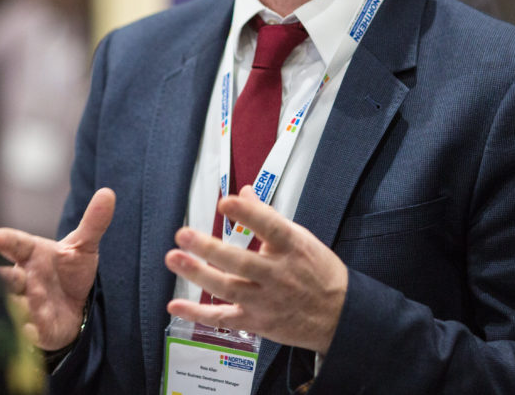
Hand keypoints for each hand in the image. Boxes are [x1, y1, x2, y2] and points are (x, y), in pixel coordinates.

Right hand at [0, 188, 114, 349]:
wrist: (76, 308)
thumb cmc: (71, 272)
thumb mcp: (84, 247)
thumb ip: (93, 222)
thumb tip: (109, 192)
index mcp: (31, 256)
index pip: (16, 245)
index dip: (5, 241)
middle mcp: (24, 280)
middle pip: (9, 277)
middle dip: (9, 276)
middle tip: (16, 273)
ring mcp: (28, 305)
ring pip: (18, 304)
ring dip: (24, 301)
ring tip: (33, 293)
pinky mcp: (38, 330)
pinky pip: (33, 330)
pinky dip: (32, 327)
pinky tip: (33, 327)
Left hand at [164, 186, 347, 355]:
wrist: (340, 316)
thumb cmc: (319, 273)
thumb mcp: (301, 239)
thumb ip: (269, 217)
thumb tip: (245, 193)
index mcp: (293, 248)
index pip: (271, 227)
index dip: (249, 215)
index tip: (227, 202)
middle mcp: (278, 275)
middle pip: (241, 262)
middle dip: (209, 248)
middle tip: (183, 234)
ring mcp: (266, 301)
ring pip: (228, 288)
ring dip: (198, 274)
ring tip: (174, 258)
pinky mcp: (257, 321)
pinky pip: (224, 319)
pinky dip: (198, 314)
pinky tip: (176, 305)